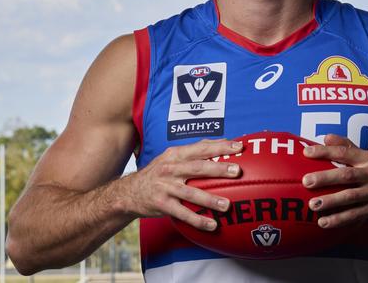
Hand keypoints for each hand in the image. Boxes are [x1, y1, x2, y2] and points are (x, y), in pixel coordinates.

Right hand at [123, 138, 242, 230]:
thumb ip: (195, 150)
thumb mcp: (172, 157)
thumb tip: (223, 142)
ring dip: (210, 200)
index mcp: (175, 155)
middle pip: (197, 168)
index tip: (238, 147)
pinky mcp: (161, 204)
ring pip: (191, 193)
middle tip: (237, 171)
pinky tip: (212, 224)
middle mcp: (170, 169)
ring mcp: (165, 187)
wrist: (129, 192)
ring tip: (226, 205)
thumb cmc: (159, 172)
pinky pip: (182, 214)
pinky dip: (197, 220)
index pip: (200, 148)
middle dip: (218, 168)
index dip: (220, 147)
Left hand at [301, 134, 367, 228]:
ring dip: (330, 201)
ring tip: (312, 204)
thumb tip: (326, 137)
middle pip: (346, 174)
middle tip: (306, 181)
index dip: (325, 151)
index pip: (344, 151)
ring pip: (350, 196)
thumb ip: (348, 148)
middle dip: (324, 177)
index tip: (306, 152)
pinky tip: (323, 222)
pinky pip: (355, 215)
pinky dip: (338, 219)